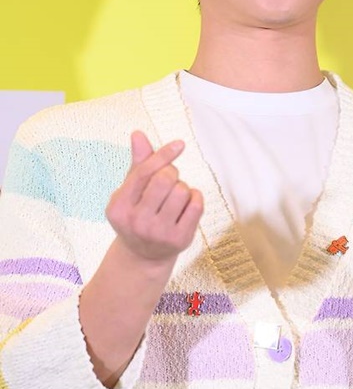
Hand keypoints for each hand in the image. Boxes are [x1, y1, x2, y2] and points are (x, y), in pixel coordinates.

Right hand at [105, 131, 202, 264]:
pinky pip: (197, 205)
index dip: (163, 154)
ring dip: (183, 187)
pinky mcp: (179, 240)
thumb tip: (138, 133)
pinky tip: (186, 205)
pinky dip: (195, 197)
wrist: (143, 255)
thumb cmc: (138, 212)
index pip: (143, 172)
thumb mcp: (131, 190)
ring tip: (174, 197)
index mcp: (119, 206)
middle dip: (171, 173)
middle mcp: (136, 221)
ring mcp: (158, 233)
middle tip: (169, 180)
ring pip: (183, 190)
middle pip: (165, 178)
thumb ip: (138, 163)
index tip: (180, 144)